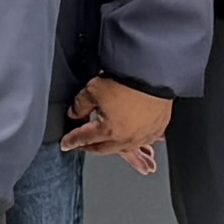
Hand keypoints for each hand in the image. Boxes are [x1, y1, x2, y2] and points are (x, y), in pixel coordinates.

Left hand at [60, 74, 174, 171]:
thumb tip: (75, 113)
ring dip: (113, 147)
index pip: (84, 138)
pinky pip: (144, 141)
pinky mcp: (157, 129)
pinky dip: (136, 142)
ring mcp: (144, 135)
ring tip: (106, 144)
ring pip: (124, 148)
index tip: (66, 144)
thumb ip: (79, 105)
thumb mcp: (93, 90)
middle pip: (103, 148)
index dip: (72, 141)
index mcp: (108, 130)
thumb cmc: (128, 81)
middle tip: (82, 146)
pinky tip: (133, 140)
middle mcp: (127, 138)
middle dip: (90, 147)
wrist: (154, 75)